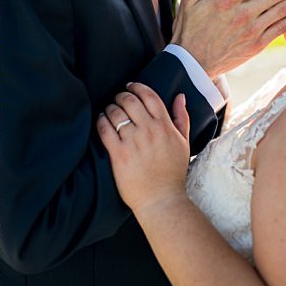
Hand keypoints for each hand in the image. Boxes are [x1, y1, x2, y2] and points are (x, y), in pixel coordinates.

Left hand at [96, 82, 193, 215]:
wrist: (161, 199)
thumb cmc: (173, 172)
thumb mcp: (184, 143)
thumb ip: (181, 118)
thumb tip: (180, 96)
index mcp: (165, 126)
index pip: (148, 96)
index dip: (137, 87)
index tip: (130, 86)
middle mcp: (149, 131)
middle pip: (129, 100)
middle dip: (121, 95)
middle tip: (118, 98)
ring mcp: (133, 142)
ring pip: (115, 112)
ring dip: (110, 107)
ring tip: (109, 110)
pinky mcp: (119, 154)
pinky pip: (105, 129)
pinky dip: (101, 121)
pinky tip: (101, 120)